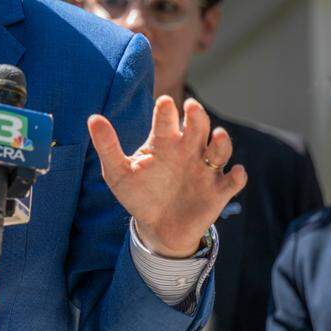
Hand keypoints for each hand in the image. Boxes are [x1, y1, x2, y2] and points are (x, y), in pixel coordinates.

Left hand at [87, 95, 247, 257]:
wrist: (156, 227)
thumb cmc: (138, 193)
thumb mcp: (118, 172)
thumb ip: (107, 145)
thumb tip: (93, 118)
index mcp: (165, 141)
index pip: (167, 120)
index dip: (167, 111)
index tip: (164, 103)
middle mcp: (188, 150)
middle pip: (198, 126)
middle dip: (198, 116)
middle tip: (192, 108)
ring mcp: (205, 169)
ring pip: (219, 149)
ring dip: (222, 142)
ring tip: (218, 137)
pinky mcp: (218, 191)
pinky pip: (233, 181)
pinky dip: (238, 176)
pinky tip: (236, 173)